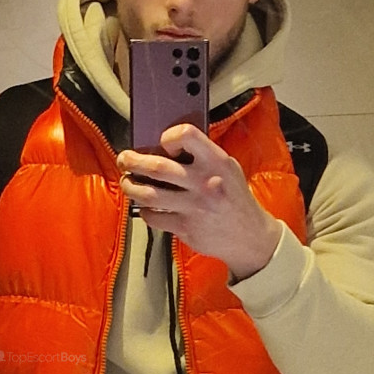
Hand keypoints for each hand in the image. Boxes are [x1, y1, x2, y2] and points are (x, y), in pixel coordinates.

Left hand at [117, 123, 280, 279]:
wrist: (249, 237)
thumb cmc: (234, 199)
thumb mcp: (228, 169)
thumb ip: (203, 157)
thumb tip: (167, 147)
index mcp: (217, 162)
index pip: (186, 136)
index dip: (168, 136)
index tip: (160, 142)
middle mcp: (204, 182)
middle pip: (157, 167)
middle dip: (132, 161)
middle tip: (124, 159)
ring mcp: (193, 207)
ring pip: (148, 194)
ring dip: (130, 187)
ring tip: (127, 183)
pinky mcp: (185, 228)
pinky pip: (153, 217)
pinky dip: (144, 211)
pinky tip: (144, 207)